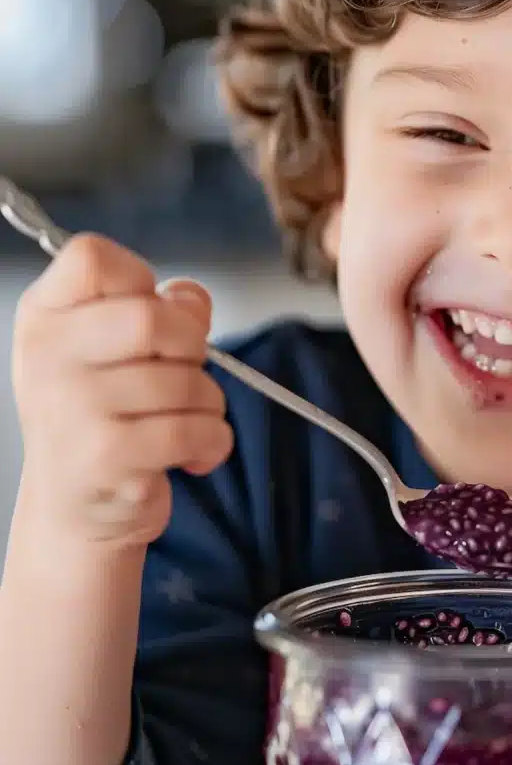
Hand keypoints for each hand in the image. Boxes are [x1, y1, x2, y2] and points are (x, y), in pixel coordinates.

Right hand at [11, 234, 233, 547]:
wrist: (77, 508)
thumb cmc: (103, 416)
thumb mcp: (115, 351)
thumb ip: (160, 309)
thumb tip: (190, 298)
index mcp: (44, 317)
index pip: (91, 256)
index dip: (140, 277)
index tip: (148, 313)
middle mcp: (46, 358)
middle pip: (152, 318)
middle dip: (191, 346)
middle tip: (183, 373)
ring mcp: (71, 409)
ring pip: (184, 381)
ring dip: (208, 402)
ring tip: (187, 421)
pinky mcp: (105, 457)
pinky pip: (193, 429)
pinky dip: (214, 441)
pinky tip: (195, 453)